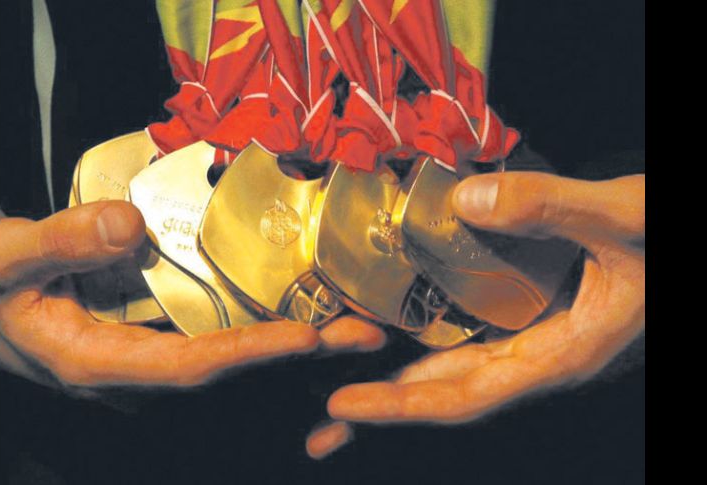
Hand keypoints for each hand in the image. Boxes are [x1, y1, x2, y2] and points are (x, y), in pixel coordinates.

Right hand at [0, 201, 322, 390]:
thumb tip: (130, 225)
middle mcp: (130, 370)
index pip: (186, 366)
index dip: (247, 353)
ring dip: (289, 342)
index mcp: (95, 363)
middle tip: (365, 336)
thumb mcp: (3, 256)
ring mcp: (142, 355)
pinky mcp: (148, 334)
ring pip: (226, 354)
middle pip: (226, 368)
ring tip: (352, 324)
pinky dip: (258, 326)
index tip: (305, 336)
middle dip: (296, 355)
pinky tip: (295, 306)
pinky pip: (212, 335)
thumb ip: (60, 242)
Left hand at [306, 172, 644, 458]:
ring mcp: (548, 339)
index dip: (403, 405)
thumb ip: (549, 205)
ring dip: (413, 370)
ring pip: (468, 366)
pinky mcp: (547, 315)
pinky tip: (415, 320)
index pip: (468, 396)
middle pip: (457, 390)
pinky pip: (485, 337)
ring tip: (359, 363)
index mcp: (564, 354)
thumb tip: (464, 201)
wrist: (688, 240)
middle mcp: (549, 356)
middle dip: (394, 397)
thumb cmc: (673, 237)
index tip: (346, 405)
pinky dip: (443, 335)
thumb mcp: (622, 215)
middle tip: (334, 396)